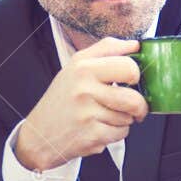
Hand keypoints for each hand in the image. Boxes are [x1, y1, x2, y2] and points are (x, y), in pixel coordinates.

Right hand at [13, 37, 147, 172]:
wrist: (40, 134)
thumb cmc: (62, 99)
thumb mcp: (76, 66)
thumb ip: (106, 50)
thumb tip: (135, 45)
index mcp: (83, 68)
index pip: (128, 67)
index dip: (136, 75)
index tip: (133, 80)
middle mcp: (84, 89)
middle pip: (134, 98)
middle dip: (140, 105)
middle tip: (134, 106)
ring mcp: (87, 114)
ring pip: (129, 118)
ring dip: (124, 119)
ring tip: (106, 116)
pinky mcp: (91, 135)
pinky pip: (121, 133)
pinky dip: (116, 133)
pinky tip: (100, 128)